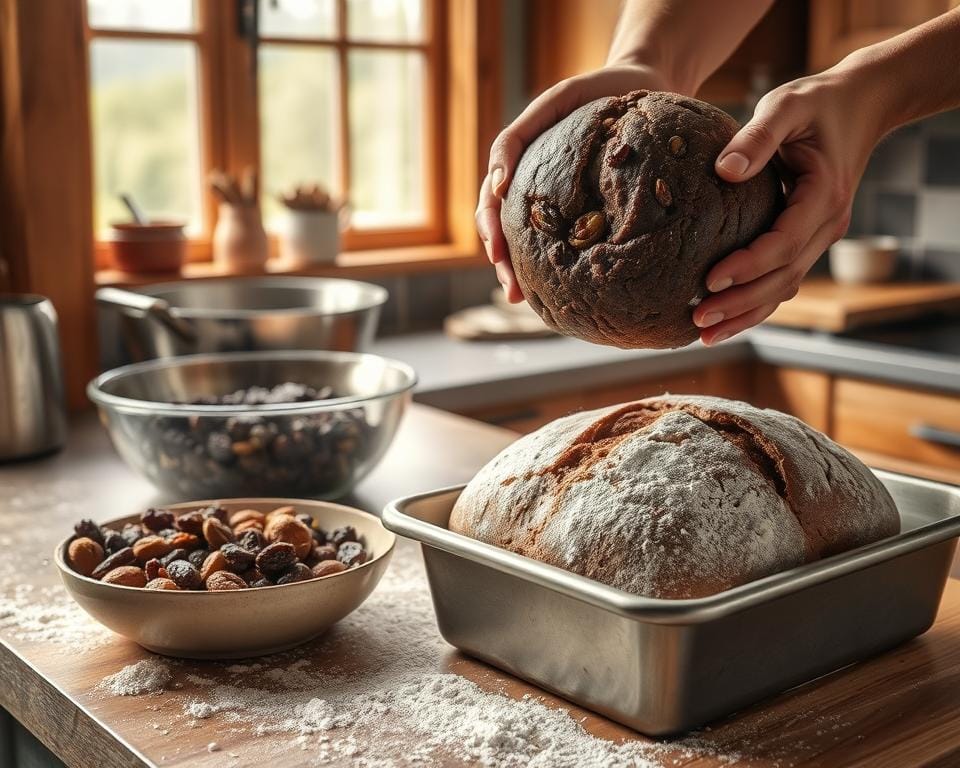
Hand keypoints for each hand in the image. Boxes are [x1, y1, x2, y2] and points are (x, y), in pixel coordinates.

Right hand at [475, 64, 668, 302]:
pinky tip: (568, 289)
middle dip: (505, 263)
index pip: (493, 201)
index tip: (496, 251)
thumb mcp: (557, 99)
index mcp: (523, 165)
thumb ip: (521, 134)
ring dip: (525, 272)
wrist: (648, 86)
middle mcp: (536, 187)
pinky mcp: (592, 211)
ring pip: (534, 242)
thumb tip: (498, 184)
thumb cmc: (600, 91)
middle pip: (507, 231)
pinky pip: (572, 241)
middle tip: (513, 291)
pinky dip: (563, 266)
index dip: (491, 228)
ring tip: (526, 299)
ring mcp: (562, 201)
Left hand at [693, 69, 884, 344]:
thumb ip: (757, 136)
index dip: (747, 266)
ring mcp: (821, 236)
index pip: (783, 243)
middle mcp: (827, 224)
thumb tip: (724, 170)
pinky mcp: (808, 239)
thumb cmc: (816, 102)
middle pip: (783, 278)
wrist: (859, 103)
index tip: (709, 279)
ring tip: (704, 335)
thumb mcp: (786, 106)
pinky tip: (724, 318)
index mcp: (823, 196)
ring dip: (746, 314)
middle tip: (698, 320)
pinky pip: (782, 279)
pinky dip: (755, 302)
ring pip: (784, 287)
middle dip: (740, 303)